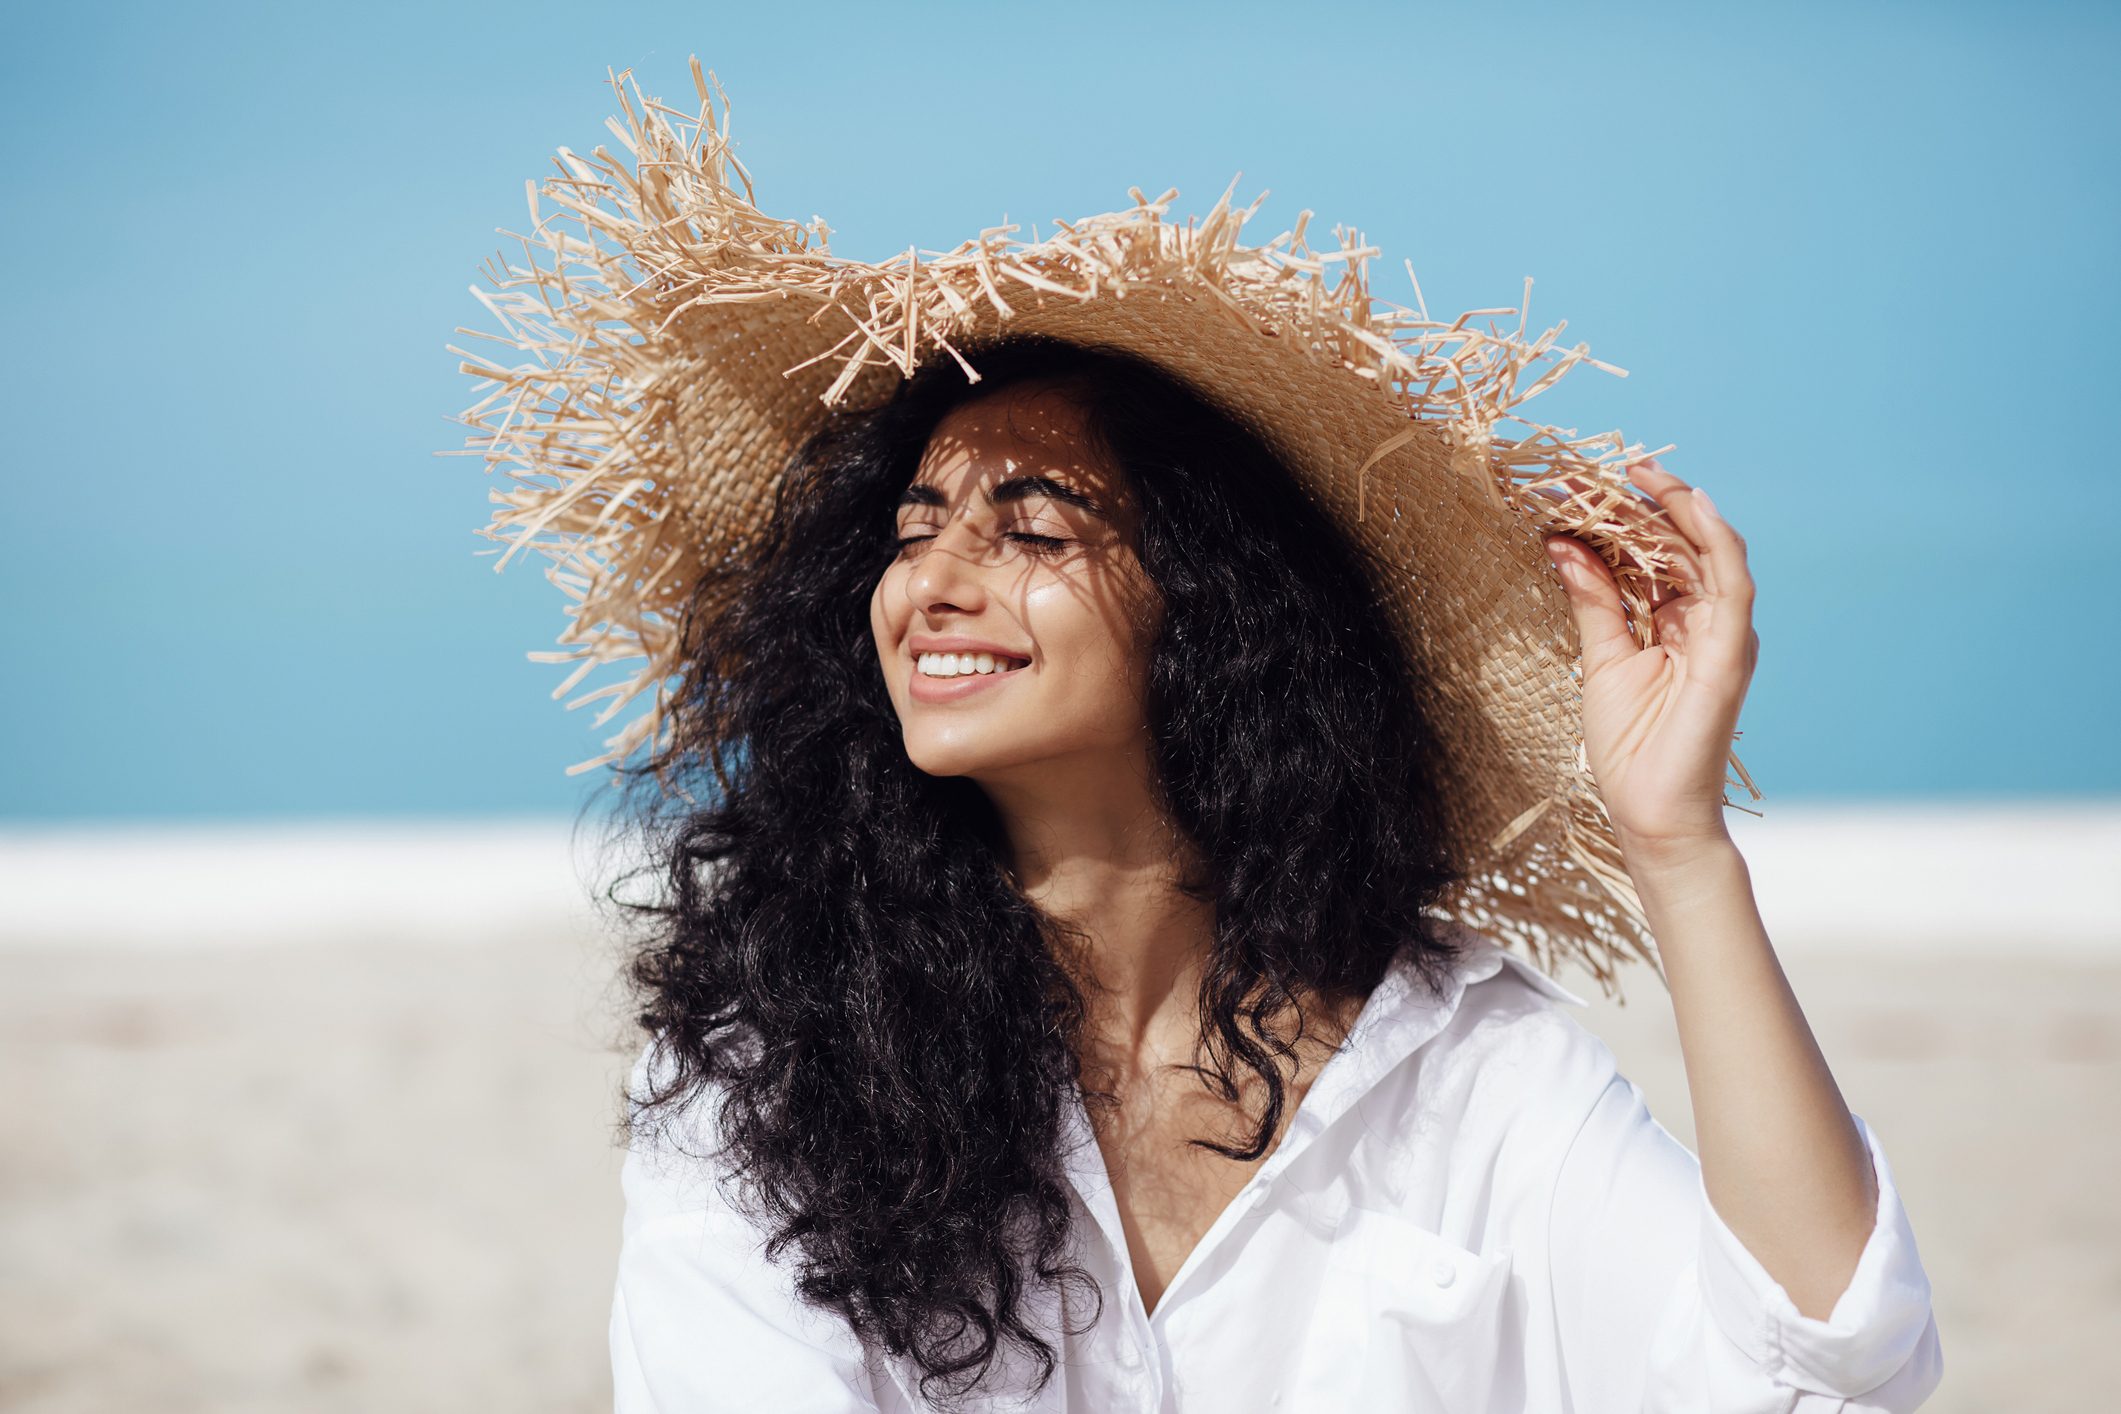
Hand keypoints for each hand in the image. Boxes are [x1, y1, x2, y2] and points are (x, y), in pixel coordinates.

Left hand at [1541, 458, 1758, 864]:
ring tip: (1636, 472)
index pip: (1653, 554)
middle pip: (1679, 545)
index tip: (1576, 487)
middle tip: (1596, 472)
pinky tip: (1692, 505)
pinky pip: (1732, 584)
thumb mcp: (1601, 659)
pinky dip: (1715, 541)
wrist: (1652, 813)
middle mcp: (1706, 621)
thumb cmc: (1630, 746)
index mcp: (1676, 622)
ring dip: (1672, 509)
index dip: (1620, 518)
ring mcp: (1724, 634)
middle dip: (1640, 504)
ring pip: (1708, 552)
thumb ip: (1591, 599)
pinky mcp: (1732, 652)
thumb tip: (1561, 541)